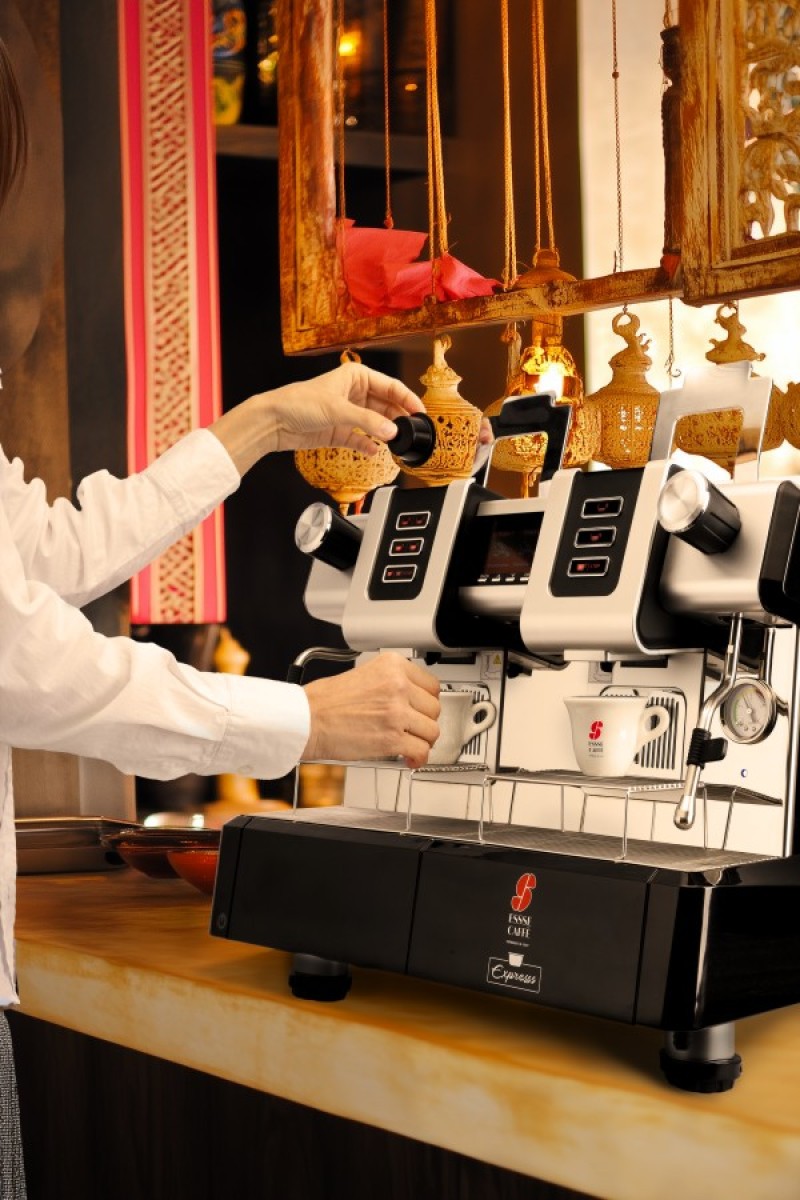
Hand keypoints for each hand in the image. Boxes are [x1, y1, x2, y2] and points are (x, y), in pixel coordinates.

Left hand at [209, 362, 424, 475]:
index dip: (407, 398)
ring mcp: (348, 414)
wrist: (274, 421)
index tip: (420, 412)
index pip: (390, 386)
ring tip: (397, 442)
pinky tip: (375, 452)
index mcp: (356, 377)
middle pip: (386, 406)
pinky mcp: (340, 432)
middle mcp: (354, 394)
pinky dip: (369, 446)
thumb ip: (367, 422)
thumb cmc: (298, 402)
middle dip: (398, 418)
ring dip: (385, 433)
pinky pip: (362, 440)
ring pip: (376, 423)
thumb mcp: (337, 410)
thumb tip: (391, 431)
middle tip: (412, 431)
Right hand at [302, 652, 440, 768]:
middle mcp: (397, 686)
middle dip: (424, 722)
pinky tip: (409, 758)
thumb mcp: (362, 674)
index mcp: (392, 666)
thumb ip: (390, 684)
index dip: (426, 702)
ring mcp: (397, 712)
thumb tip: (409, 701)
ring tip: (410, 743)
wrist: (307, 719)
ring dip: (422, 741)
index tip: (421, 710)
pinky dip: (418, 758)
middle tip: (413, 728)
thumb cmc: (324, 701)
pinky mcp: (392, 738)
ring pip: (431, 731)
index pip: (430, 685)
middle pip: (433, 708)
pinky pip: (421, 751)